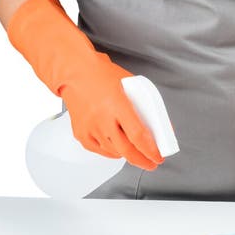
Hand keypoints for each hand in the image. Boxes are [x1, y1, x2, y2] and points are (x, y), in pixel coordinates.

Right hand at [61, 51, 164, 170]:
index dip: (150, 150)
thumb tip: (159, 124)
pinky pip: (98, 150)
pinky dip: (111, 152)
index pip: (138, 135)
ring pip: (113, 152)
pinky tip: (117, 148)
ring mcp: (90, 127)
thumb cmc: (102, 74)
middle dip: (142, 160)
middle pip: (126, 150)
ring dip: (127, 155)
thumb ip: (144, 105)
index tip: (158, 156)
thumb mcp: (130, 84)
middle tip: (151, 163)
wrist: (75, 72)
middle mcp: (102, 118)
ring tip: (135, 151)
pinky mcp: (80, 133)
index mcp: (117, 104)